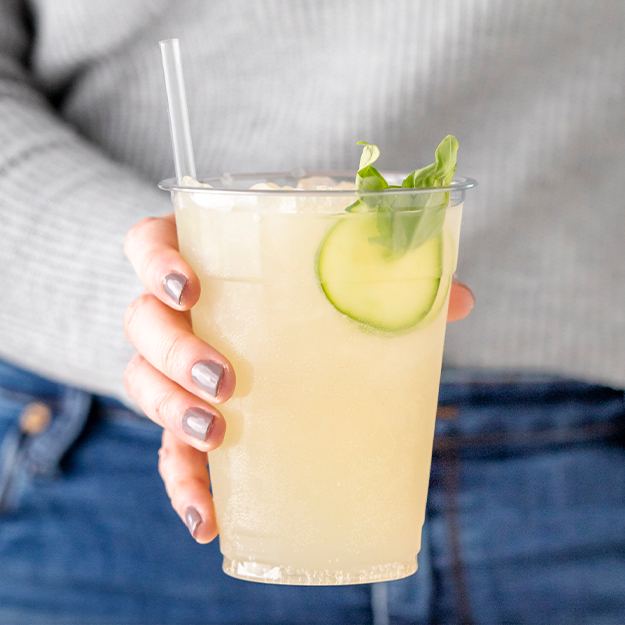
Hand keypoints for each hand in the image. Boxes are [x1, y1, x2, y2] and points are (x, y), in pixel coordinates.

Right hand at [123, 214, 473, 542]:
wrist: (298, 337)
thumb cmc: (311, 296)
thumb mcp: (344, 277)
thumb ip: (392, 279)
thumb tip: (457, 298)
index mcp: (205, 260)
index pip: (149, 245)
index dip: (156, 263)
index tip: (191, 290)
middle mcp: (177, 313)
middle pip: (142, 322)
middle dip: (174, 353)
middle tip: (225, 380)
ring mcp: (176, 368)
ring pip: (143, 384)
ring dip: (170, 414)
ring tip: (218, 435)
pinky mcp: (186, 421)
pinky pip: (168, 451)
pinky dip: (183, 484)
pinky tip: (208, 518)